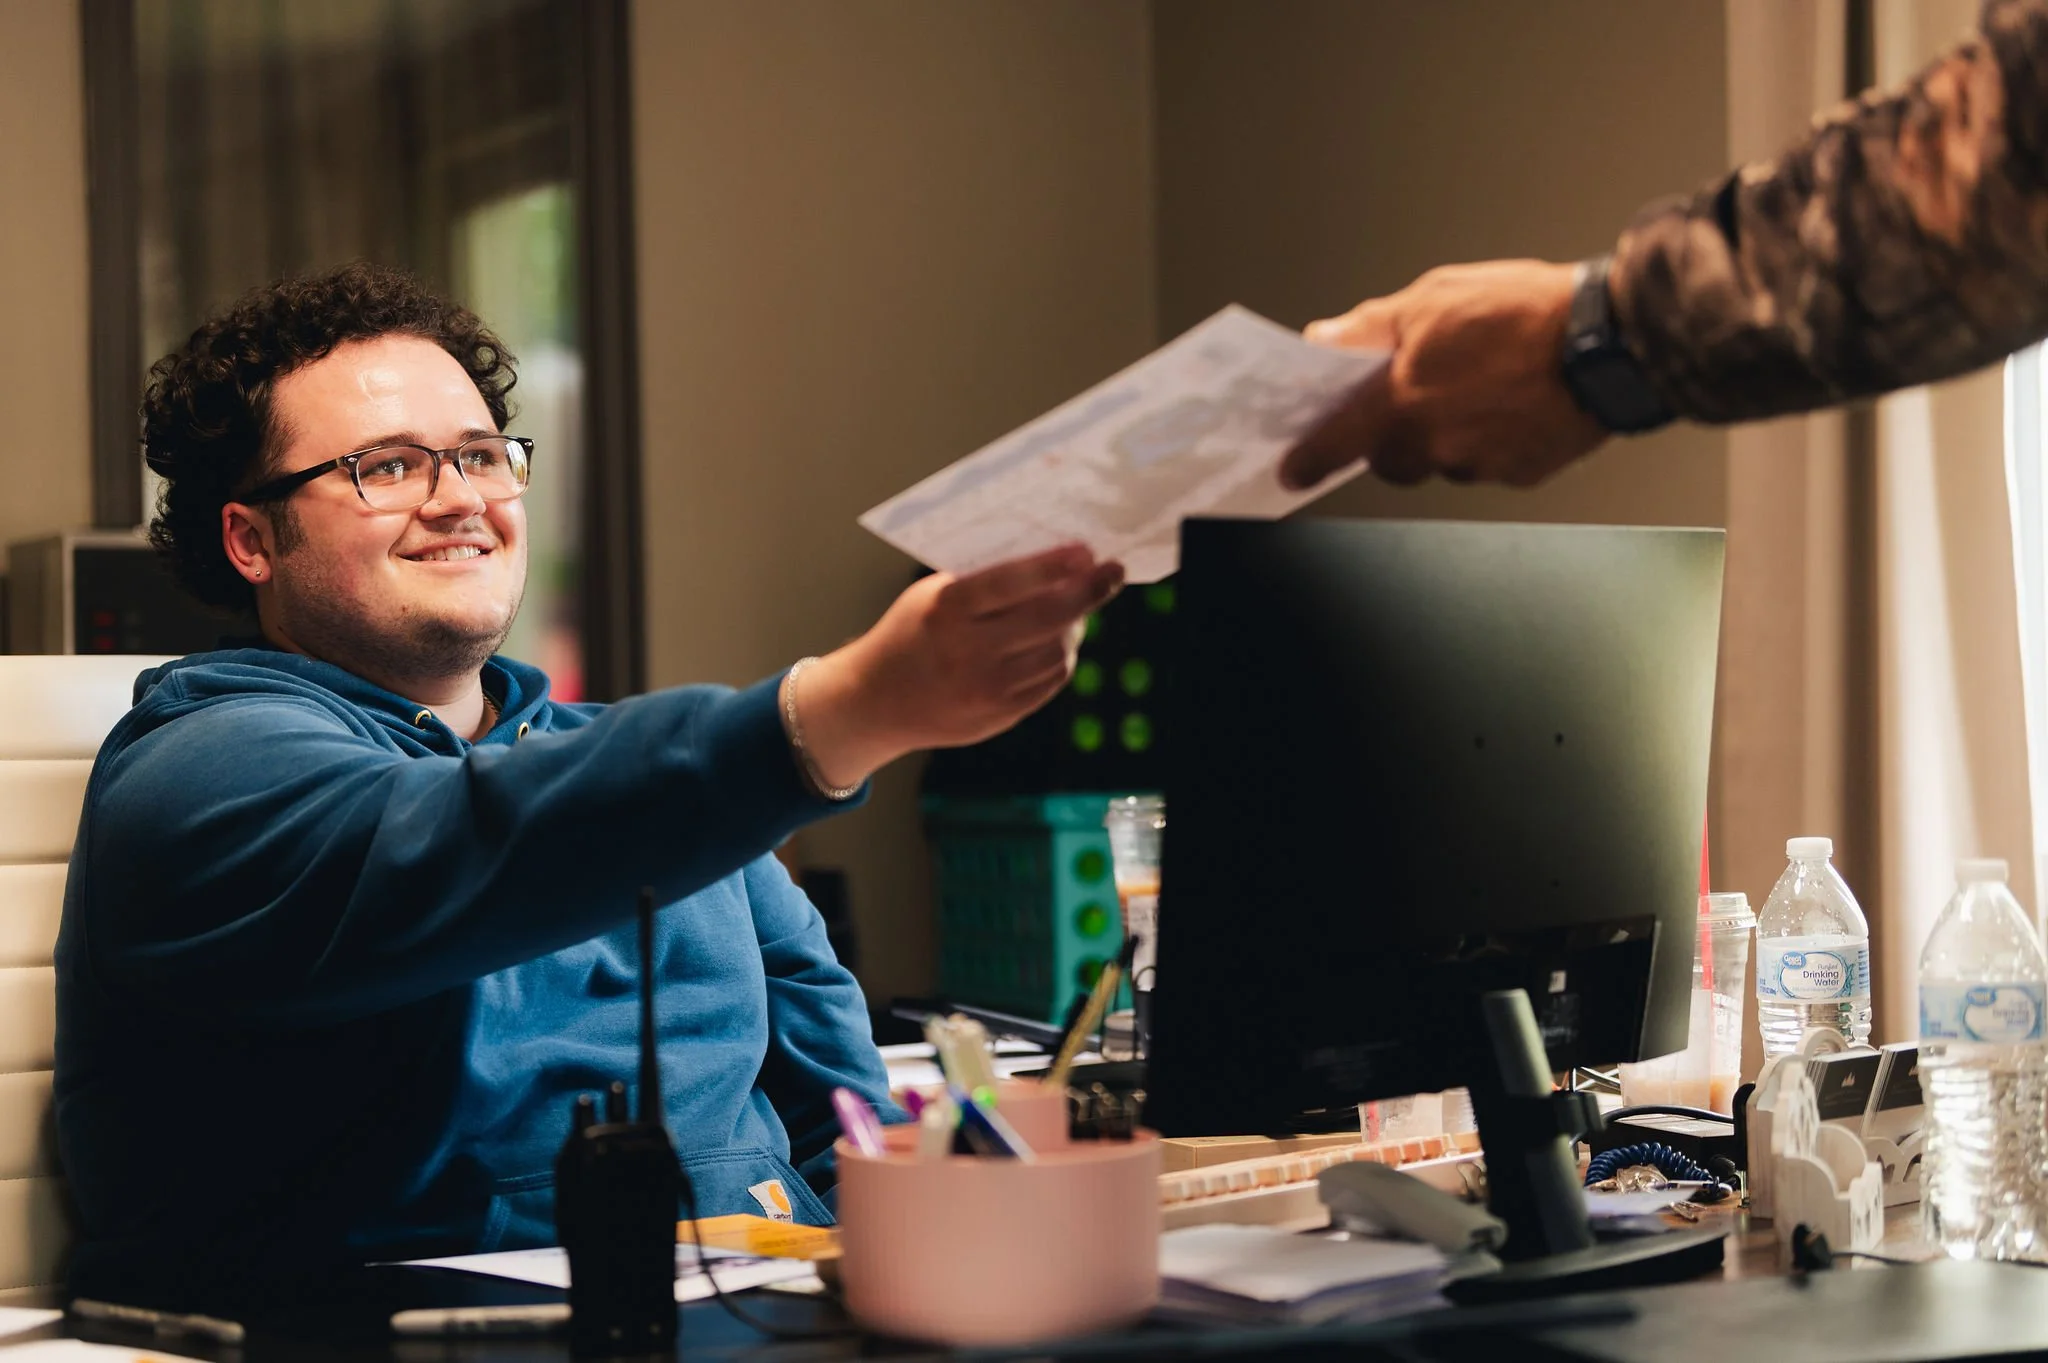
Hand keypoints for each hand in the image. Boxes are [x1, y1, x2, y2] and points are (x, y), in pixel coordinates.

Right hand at [794, 544, 1123, 787]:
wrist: (876, 702)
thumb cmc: (911, 633)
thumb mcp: (931, 595)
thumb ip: (982, 581)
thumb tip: (1052, 561)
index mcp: (946, 611)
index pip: (1011, 583)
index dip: (1055, 566)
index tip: (1087, 551)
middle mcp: (968, 652)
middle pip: (1046, 620)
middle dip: (1087, 593)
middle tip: (1111, 574)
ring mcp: (986, 690)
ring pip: (1057, 654)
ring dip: (1075, 626)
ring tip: (1076, 608)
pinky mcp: (999, 717)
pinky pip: (1049, 683)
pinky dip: (1062, 658)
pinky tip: (1059, 642)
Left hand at [1279, 259, 1609, 489]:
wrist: (1609, 339)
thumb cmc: (1524, 312)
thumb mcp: (1434, 297)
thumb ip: (1372, 327)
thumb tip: (1326, 338)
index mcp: (1402, 404)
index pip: (1336, 444)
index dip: (1309, 459)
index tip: (1292, 470)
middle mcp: (1436, 445)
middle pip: (1392, 458)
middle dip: (1394, 434)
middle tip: (1417, 393)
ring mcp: (1480, 464)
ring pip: (1443, 460)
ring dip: (1447, 433)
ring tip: (1480, 384)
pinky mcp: (1520, 472)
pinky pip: (1489, 462)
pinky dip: (1491, 438)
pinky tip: (1513, 400)